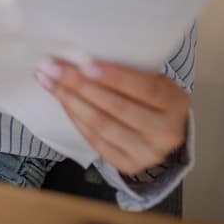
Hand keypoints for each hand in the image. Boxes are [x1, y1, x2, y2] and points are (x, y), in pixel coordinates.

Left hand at [36, 58, 188, 175]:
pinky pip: (95, 140)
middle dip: (79, 85)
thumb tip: (80, 57)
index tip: (84, 64)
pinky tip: (62, 101)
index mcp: (176, 104)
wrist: (164, 132)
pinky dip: (75, 118)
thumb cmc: (151, 97)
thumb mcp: (153, 79)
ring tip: (48, 81)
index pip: (145, 88)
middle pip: (117, 107)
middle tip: (50, 67)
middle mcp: (167, 132)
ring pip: (102, 125)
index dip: (114, 77)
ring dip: (70, 100)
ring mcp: (149, 153)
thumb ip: (128, 71)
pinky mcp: (130, 165)